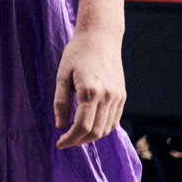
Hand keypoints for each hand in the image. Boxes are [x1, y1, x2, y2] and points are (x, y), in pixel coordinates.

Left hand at [53, 27, 125, 148]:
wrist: (101, 37)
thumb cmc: (76, 54)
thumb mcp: (62, 76)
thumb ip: (60, 102)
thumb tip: (60, 126)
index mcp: (90, 91)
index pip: (82, 126)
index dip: (70, 139)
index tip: (59, 143)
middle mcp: (108, 96)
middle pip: (95, 131)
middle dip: (79, 141)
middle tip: (65, 141)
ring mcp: (118, 97)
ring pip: (107, 128)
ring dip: (91, 136)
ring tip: (75, 135)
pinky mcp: (122, 95)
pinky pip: (114, 120)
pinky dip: (102, 128)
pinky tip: (89, 126)